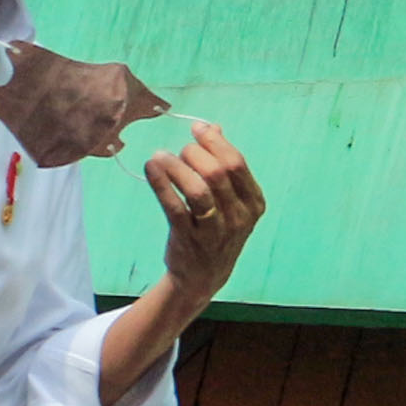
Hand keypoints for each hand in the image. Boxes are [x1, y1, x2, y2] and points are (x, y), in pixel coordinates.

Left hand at [144, 121, 263, 296]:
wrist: (203, 278)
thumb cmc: (216, 231)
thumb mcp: (230, 202)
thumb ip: (225, 166)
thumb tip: (213, 127)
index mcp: (253, 203)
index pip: (236, 163)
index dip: (214, 141)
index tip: (197, 129)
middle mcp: (238, 217)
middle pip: (217, 172)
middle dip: (193, 153)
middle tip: (179, 152)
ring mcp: (214, 231)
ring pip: (197, 189)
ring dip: (176, 166)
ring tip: (160, 157)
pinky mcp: (188, 239)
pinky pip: (174, 206)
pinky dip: (161, 183)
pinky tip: (151, 168)